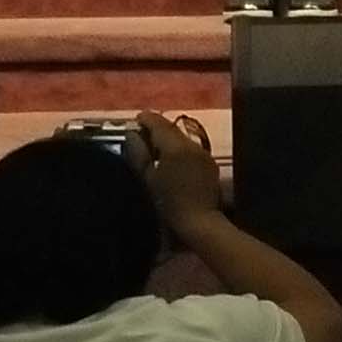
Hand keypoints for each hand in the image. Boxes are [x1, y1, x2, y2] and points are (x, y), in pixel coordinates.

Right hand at [139, 110, 225, 239]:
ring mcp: (204, 154)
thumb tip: (132, 136)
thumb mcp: (148, 180)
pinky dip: (179, 150)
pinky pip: (191, 150)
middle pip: (172, 129)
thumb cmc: (169, 205)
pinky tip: (171, 162)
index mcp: (176, 147)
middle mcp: (192, 145)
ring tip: (153, 149)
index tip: (136, 119)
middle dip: (156, 128)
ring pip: (183, 139)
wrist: (199, 223)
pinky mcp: (210, 165)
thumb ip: (139, 155)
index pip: (159, 123)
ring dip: (168, 140)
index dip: (146, 119)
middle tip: (141, 133)